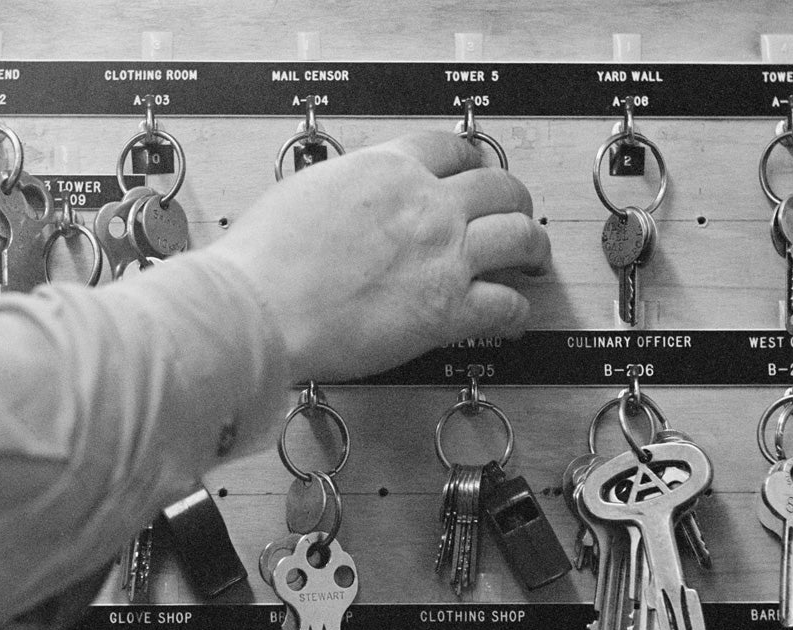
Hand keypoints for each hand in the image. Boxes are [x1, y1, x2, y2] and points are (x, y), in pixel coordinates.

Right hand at [202, 130, 550, 382]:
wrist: (260, 307)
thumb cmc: (263, 260)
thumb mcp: (303, 193)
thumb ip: (343, 191)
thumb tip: (347, 204)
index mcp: (387, 168)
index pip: (450, 149)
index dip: (472, 160)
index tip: (475, 172)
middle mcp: (425, 204)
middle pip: (498, 187)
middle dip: (513, 200)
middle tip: (514, 214)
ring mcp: (443, 255)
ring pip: (519, 237)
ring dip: (532, 248)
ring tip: (533, 261)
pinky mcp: (448, 309)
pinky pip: (506, 304)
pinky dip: (517, 311)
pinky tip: (513, 317)